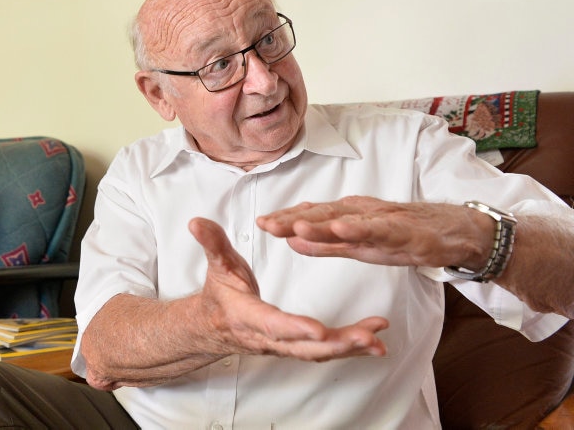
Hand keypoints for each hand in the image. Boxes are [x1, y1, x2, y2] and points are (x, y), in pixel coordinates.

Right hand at [190, 217, 387, 361]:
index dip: (294, 327)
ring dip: (350, 347)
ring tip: (378, 340)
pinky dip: (351, 349)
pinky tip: (376, 345)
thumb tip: (196, 222)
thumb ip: (211, 243)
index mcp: (247, 316)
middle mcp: (268, 338)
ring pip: (319, 353)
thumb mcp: (216, 265)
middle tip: (368, 337)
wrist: (211, 328)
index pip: (272, 324)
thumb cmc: (219, 294)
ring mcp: (283, 346)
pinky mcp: (296, 347)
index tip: (319, 329)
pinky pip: (325, 352)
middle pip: (304, 347)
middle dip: (338, 344)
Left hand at [255, 196, 493, 269]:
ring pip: (347, 220)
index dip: (285, 221)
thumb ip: (327, 245)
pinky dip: (360, 228)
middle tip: (264, 224)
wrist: (455, 232)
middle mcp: (362, 213)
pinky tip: (342, 228)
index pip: (311, 217)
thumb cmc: (406, 236)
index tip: (260, 224)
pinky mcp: (405, 231)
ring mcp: (383, 220)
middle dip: (292, 220)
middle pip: (322, 215)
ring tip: (294, 226)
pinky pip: (380, 229)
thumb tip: (292, 242)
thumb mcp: (360, 245)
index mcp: (349, 216)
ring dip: (319, 222)